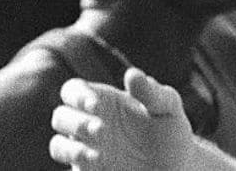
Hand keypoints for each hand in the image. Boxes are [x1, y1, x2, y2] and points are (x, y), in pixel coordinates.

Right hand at [49, 67, 194, 169]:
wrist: (178, 163)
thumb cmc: (170, 127)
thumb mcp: (166, 106)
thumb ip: (150, 91)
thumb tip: (131, 74)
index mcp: (105, 100)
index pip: (73, 90)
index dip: (76, 95)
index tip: (95, 104)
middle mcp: (90, 122)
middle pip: (60, 116)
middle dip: (74, 122)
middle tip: (101, 129)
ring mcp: (87, 148)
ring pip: (58, 145)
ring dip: (71, 148)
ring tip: (99, 154)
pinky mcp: (89, 170)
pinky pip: (72, 168)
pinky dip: (78, 163)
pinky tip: (100, 162)